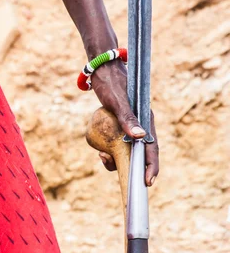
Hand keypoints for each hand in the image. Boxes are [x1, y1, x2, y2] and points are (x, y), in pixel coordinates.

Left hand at [89, 59, 159, 186]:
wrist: (101, 70)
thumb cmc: (111, 83)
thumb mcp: (117, 101)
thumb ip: (128, 118)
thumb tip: (141, 137)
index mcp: (146, 120)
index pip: (152, 148)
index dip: (151, 166)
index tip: (148, 182)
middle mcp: (140, 125)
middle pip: (141, 153)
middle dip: (134, 168)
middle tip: (128, 182)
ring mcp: (129, 126)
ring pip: (127, 150)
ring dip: (117, 159)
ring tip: (102, 158)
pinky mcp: (118, 125)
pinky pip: (117, 143)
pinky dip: (110, 151)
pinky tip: (99, 152)